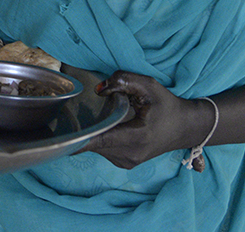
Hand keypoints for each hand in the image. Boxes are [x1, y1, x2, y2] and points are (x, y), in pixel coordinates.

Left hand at [83, 71, 211, 169]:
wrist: (186, 127)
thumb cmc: (167, 105)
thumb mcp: (149, 85)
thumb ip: (123, 80)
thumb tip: (98, 89)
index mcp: (137, 137)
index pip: (100, 140)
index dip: (77, 139)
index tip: (59, 137)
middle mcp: (130, 155)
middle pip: (95, 142)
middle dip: (84, 128)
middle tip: (73, 112)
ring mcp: (127, 162)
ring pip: (97, 147)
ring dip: (93, 132)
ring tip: (95, 116)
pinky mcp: (126, 163)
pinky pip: (104, 150)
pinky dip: (100, 138)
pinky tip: (104, 126)